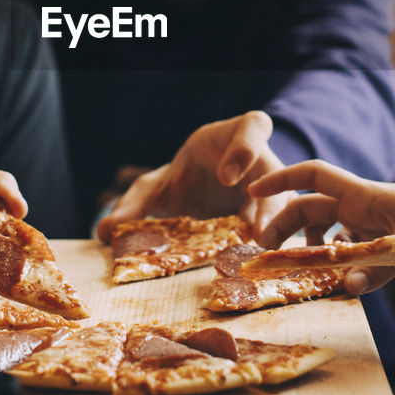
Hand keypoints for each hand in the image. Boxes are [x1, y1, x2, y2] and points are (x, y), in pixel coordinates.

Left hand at [97, 111, 287, 241]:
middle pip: (277, 171)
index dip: (244, 148)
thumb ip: (136, 201)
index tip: (225, 177)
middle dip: (269, 201)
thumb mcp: (161, 183)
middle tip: (253, 230)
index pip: (254, 126)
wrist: (207, 190)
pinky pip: (289, 229)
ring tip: (262, 255)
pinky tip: (269, 268)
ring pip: (288, 204)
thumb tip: (105, 231)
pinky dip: (280, 247)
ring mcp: (277, 190)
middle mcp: (263, 161)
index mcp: (236, 136)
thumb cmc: (186, 177)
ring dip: (278, 229)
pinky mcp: (280, 218)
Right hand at [249, 159, 394, 292]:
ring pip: (327, 229)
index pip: (313, 175)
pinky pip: (350, 248)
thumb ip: (384, 268)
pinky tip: (336, 280)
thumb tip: (348, 288)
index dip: (280, 179)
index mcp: (366, 194)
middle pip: (310, 206)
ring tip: (294, 270)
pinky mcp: (386, 240)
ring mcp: (374, 223)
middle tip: (264, 253)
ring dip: (307, 246)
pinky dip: (336, 261)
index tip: (251, 189)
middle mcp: (365, 205)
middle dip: (283, 224)